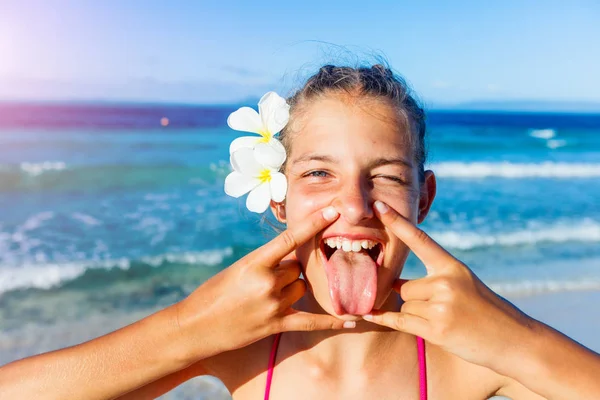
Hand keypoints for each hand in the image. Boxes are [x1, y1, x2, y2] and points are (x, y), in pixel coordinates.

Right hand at [175, 206, 353, 359]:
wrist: (195, 327)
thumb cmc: (213, 293)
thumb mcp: (237, 269)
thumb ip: (265, 263)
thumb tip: (292, 258)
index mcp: (254, 263)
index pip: (289, 239)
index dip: (313, 224)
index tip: (333, 212)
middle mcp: (267, 282)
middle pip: (297, 268)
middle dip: (288, 270)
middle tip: (265, 280)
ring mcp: (272, 305)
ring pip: (301, 288)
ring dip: (292, 289)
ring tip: (266, 297)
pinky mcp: (275, 325)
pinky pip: (310, 321)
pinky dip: (331, 321)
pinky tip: (351, 319)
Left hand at [363, 201, 534, 371]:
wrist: (514, 340)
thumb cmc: (486, 312)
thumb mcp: (464, 285)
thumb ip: (434, 280)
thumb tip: (395, 284)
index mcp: (453, 267)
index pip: (420, 240)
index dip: (397, 222)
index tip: (378, 205)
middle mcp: (446, 282)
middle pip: (404, 287)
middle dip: (413, 300)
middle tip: (443, 311)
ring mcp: (441, 306)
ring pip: (404, 306)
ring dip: (416, 317)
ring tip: (446, 322)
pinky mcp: (436, 329)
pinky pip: (399, 321)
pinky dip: (384, 319)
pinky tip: (369, 314)